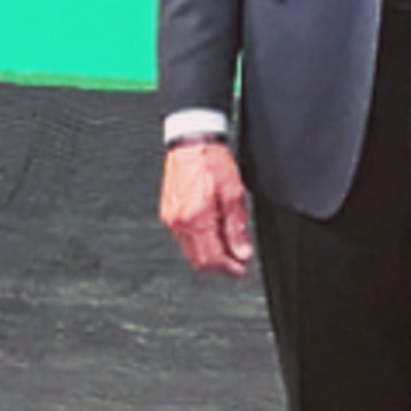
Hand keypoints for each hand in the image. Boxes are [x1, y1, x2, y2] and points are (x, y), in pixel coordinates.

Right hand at [160, 136, 253, 276]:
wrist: (191, 142)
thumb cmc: (211, 161)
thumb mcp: (233, 194)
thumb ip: (237, 227)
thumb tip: (241, 252)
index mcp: (196, 219)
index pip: (212, 258)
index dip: (229, 268)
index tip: (241, 269)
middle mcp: (179, 222)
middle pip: (199, 259)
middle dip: (219, 265)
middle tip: (237, 262)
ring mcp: (171, 218)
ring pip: (190, 250)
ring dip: (210, 254)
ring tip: (228, 247)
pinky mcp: (168, 212)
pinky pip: (183, 238)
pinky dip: (199, 242)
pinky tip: (213, 234)